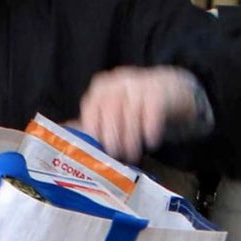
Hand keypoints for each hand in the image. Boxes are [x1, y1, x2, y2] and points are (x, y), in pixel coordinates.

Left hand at [72, 67, 199, 162]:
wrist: (172, 91)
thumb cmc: (137, 107)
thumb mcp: (114, 110)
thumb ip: (94, 122)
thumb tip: (68, 134)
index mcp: (102, 87)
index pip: (91, 110)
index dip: (94, 133)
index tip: (99, 151)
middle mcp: (118, 82)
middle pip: (111, 114)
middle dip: (114, 140)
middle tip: (119, 158)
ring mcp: (139, 84)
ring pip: (131, 116)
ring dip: (132, 140)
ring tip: (134, 155)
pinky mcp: (159, 91)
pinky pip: (152, 114)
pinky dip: (150, 131)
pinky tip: (151, 142)